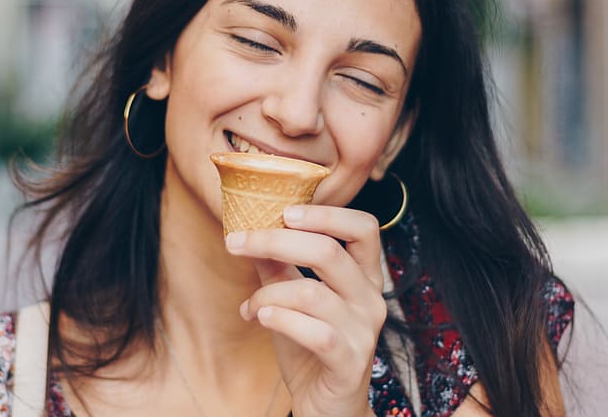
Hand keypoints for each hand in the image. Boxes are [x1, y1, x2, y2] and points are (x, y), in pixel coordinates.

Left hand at [225, 205, 385, 416]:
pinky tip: (260, 317)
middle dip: (276, 241)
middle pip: (329, 251)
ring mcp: (364, 332)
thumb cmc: (310, 346)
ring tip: (250, 305)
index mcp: (364, 277)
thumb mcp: (291, 299)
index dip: (326, 213)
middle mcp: (371, 299)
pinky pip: (315, 332)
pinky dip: (280, 319)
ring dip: (267, 294)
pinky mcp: (350, 362)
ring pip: (312, 293)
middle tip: (236, 241)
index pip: (364, 228)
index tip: (285, 211)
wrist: (327, 407)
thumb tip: (249, 228)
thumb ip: (278, 265)